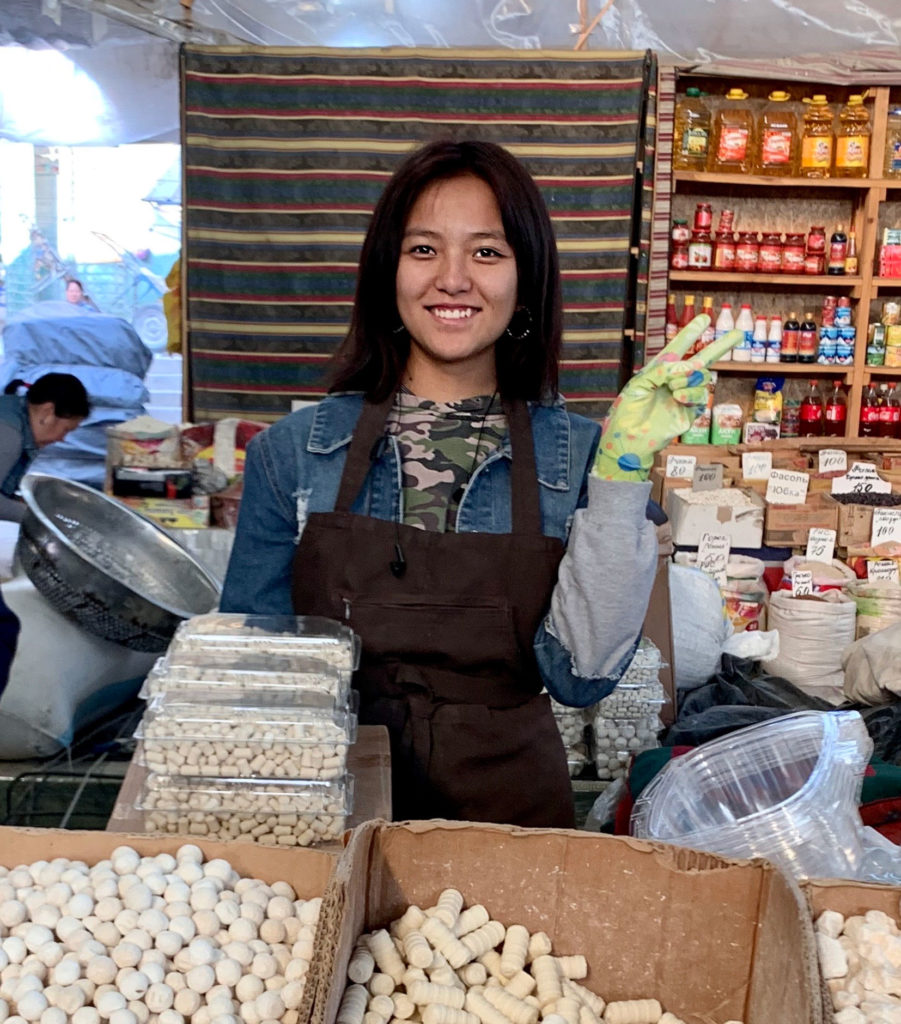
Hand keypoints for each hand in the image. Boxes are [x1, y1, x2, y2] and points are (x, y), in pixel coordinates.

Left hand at [592, 315, 742, 480]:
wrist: (629, 439)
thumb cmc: (627, 411)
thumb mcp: (639, 384)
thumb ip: (661, 370)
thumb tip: (686, 366)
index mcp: (660, 370)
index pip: (678, 348)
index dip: (690, 334)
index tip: (705, 318)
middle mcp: (675, 381)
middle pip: (703, 360)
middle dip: (721, 346)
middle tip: (740, 332)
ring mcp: (684, 396)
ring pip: (701, 379)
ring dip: (689, 379)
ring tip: (673, 387)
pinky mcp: (690, 412)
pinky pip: (700, 398)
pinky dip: (692, 394)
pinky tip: (678, 397)